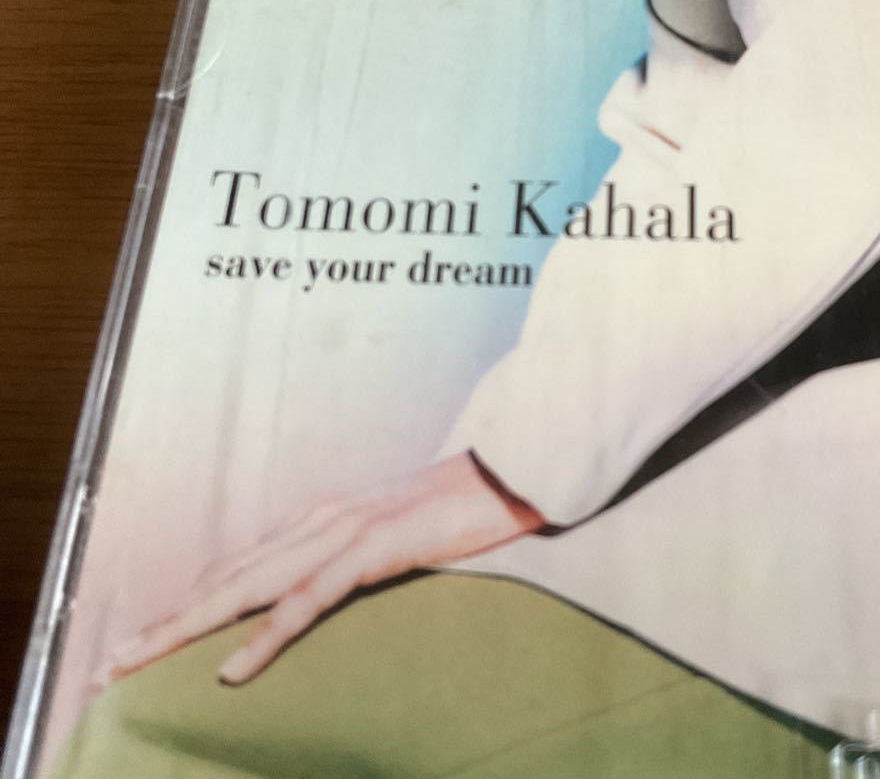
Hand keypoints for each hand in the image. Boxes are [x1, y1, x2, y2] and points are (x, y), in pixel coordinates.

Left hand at [101, 453, 541, 685]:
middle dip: (165, 620)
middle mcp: (318, 520)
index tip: (145, 636)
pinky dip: (265, 638)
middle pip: (226, 577)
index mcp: (320, 517)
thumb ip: (352, 556)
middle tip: (110, 661)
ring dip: (187, 627)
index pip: (238, 565)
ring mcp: (342, 532)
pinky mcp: (372, 550)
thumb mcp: (392, 533)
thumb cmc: (454, 507)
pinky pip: (309, 602)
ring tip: (138, 661)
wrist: (504, 473)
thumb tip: (325, 587)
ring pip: (249, 588)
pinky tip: (233, 669)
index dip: (187, 602)